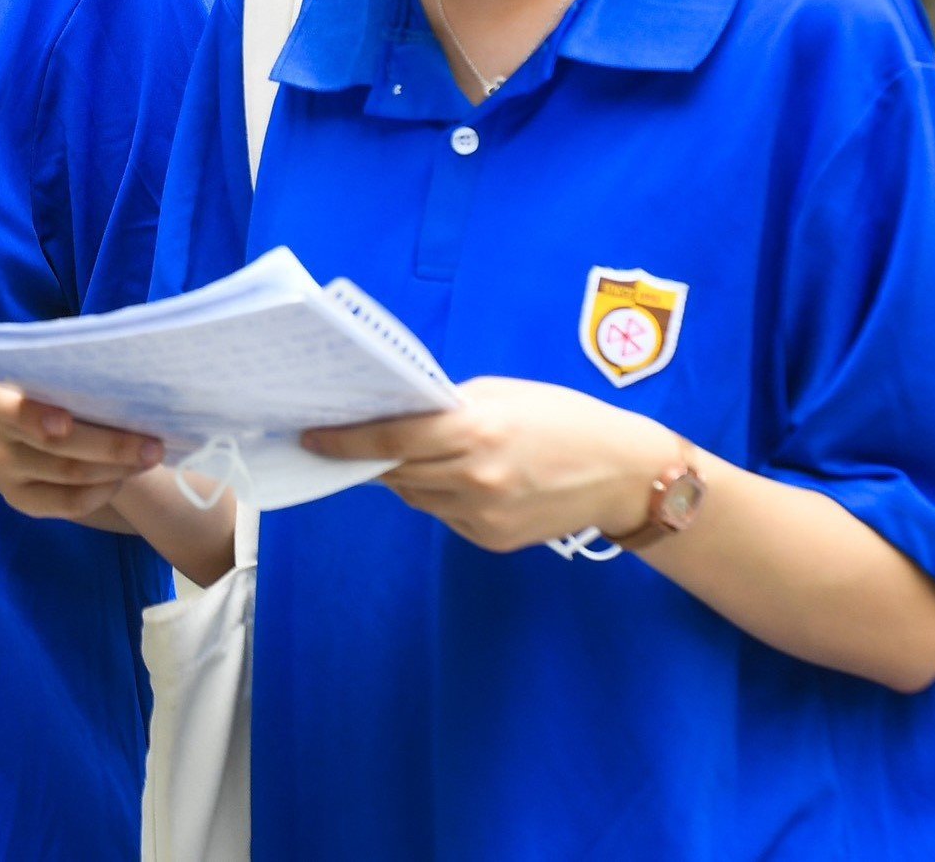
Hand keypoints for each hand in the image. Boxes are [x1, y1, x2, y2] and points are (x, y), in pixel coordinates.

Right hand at [0, 386, 164, 519]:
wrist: (32, 426)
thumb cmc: (57, 393)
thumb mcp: (61, 381)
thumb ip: (80, 381)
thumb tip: (132, 380)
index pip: (12, 409)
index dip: (36, 417)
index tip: (65, 422)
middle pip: (58, 447)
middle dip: (112, 445)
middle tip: (154, 444)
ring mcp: (6, 472)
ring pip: (70, 474)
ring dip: (117, 467)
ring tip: (150, 457)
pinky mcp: (21, 500)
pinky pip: (69, 503)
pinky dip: (103, 491)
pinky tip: (122, 476)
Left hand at [303, 376, 677, 553]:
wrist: (623, 473)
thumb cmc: (563, 418)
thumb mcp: (502, 394)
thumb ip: (447, 407)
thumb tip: (396, 417)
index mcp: (475, 430)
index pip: (389, 438)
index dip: (344, 441)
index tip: (312, 437)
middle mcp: (473, 477)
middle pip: (394, 471)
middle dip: (369, 457)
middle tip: (344, 442)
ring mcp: (481, 515)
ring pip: (415, 496)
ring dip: (405, 477)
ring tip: (410, 455)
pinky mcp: (491, 539)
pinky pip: (444, 515)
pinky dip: (440, 496)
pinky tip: (458, 479)